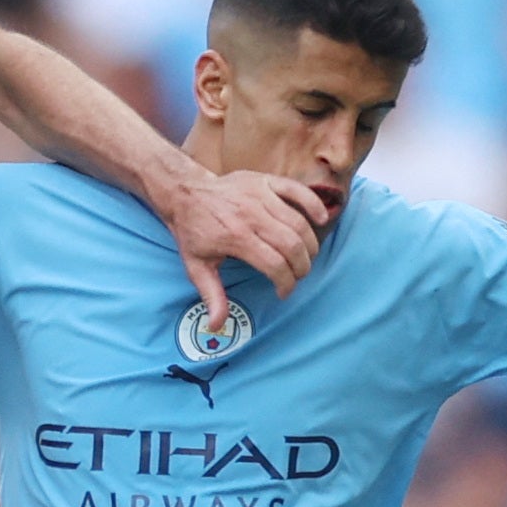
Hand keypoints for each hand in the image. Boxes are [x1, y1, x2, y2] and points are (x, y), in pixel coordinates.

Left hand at [158, 166, 326, 328]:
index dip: (286, 283)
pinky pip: (297, 191)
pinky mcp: (266, 181)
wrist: (186, 193)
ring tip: (305, 258)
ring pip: (299, 222)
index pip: (274, 265)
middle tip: (297, 276)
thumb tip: (216, 325)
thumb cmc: (193, 231)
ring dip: (309, 245)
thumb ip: (211, 295)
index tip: (283, 292)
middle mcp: (251, 215)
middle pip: (292, 245)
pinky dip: (314, 205)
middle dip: (301, 267)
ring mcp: (260, 195)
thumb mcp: (196, 266)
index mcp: (235, 237)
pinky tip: (321, 221)